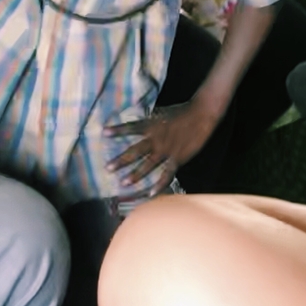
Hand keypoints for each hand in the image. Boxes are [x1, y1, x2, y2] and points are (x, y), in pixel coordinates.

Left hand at [104, 98, 222, 196]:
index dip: (118, 130)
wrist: (201, 114)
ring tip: (123, 182)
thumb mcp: (162, 113)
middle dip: (121, 160)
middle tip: (108, 168)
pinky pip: (166, 174)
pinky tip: (150, 193)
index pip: (132, 127)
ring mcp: (167, 149)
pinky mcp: (177, 158)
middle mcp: (157, 138)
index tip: (104, 133)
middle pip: (136, 151)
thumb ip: (150, 121)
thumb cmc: (181, 112)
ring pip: (148, 164)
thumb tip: (139, 124)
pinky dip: (159, 184)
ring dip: (135, 174)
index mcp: (152, 125)